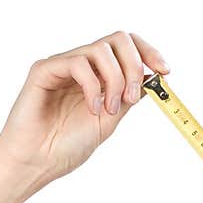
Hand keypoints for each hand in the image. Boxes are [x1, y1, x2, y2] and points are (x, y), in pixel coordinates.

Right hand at [0, 30, 169, 195]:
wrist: (36, 164)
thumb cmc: (65, 148)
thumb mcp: (109, 122)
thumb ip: (127, 98)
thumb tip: (151, 78)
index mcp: (98, 77)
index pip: (127, 48)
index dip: (149, 53)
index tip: (165, 72)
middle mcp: (82, 66)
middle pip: (118, 39)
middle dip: (134, 66)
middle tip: (130, 97)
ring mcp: (63, 65)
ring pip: (101, 49)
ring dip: (115, 80)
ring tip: (108, 110)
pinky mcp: (44, 69)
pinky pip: (78, 62)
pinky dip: (92, 86)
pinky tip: (91, 109)